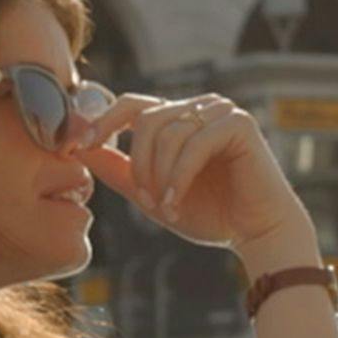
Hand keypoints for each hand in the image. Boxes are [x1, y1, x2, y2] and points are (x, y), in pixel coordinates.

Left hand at [80, 92, 315, 261]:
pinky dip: (179, 177)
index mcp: (179, 117)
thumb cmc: (210, 214)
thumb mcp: (153, 193)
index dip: (102, 121)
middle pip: (146, 118)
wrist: (257, 232)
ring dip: (158, 175)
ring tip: (164, 206)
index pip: (132, 104)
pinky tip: (176, 203)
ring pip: (167, 132)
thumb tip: (82, 150)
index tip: (80, 146)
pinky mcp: (239, 124)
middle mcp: (199, 108)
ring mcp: (221, 111)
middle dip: (138, 163)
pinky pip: (194, 144)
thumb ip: (121, 171)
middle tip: (145, 199)